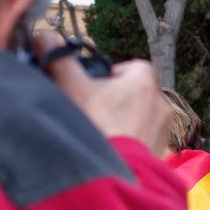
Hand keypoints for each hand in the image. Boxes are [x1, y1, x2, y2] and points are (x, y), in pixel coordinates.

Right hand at [38, 30, 168, 151]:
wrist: (114, 172)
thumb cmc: (97, 125)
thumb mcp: (72, 87)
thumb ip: (60, 60)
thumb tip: (45, 37)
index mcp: (146, 82)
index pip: (134, 66)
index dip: (114, 72)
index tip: (95, 83)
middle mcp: (162, 103)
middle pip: (137, 91)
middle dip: (117, 96)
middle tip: (94, 106)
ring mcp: (164, 129)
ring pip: (141, 114)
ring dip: (124, 116)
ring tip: (101, 126)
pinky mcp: (161, 150)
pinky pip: (145, 135)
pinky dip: (130, 136)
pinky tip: (112, 143)